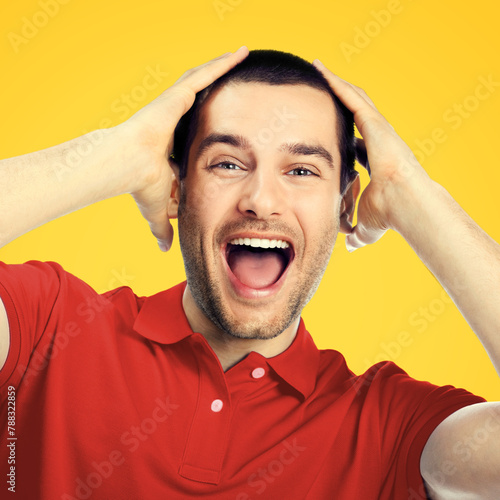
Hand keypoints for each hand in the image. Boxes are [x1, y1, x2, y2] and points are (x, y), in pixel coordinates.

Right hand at [116, 46, 248, 250]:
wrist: (124, 166)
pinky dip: (222, 63)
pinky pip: (204, 75)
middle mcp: (181, 119)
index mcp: (179, 139)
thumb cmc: (140, 184)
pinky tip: (240, 53)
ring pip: (208, 82)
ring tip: (247, 56)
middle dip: (228, 90)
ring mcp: (179, 104)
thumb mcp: (161, 206)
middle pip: (210, 101)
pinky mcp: (178, 95)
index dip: (221, 123)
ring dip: (226, 69)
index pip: (205, 128)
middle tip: (253, 86)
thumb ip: (164, 225)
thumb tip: (165, 250)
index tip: (243, 125)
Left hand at [313, 59, 429, 250]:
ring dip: (335, 85)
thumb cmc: (388, 214)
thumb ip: (355, 231)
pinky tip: (321, 71)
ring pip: (353, 99)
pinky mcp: (375, 122)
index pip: (357, 143)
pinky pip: (352, 97)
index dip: (343, 136)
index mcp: (375, 159)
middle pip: (354, 115)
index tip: (326, 133)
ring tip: (316, 71)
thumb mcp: (365, 223)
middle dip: (337, 103)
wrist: (404, 205)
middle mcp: (377, 140)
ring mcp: (378, 129)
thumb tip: (350, 246)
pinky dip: (336, 83)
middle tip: (317, 92)